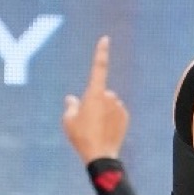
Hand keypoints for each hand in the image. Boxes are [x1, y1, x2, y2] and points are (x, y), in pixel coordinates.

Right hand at [61, 36, 127, 163]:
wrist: (101, 155)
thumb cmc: (81, 136)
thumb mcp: (68, 120)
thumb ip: (70, 106)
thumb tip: (72, 99)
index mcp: (94, 93)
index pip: (98, 68)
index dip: (101, 53)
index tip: (105, 39)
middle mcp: (109, 96)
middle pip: (100, 92)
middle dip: (94, 100)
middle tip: (87, 119)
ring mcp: (119, 106)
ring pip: (109, 103)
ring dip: (103, 110)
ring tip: (95, 127)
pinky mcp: (125, 116)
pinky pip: (116, 112)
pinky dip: (111, 118)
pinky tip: (105, 130)